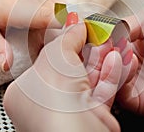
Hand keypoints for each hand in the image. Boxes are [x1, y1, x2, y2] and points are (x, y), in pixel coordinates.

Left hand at [3, 13, 123, 131]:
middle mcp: (46, 104)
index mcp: (25, 92)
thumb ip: (67, 38)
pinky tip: (118, 60)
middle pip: (71, 69)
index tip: (80, 30)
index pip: (47, 60)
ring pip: (89, 79)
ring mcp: (70, 112)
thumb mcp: (56, 58)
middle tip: (101, 34)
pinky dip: (111, 75)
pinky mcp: (91, 117)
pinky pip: (102, 91)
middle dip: (89, 49)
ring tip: (114, 42)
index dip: (65, 42)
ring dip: (103, 60)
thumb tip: (75, 25)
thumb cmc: (55, 105)